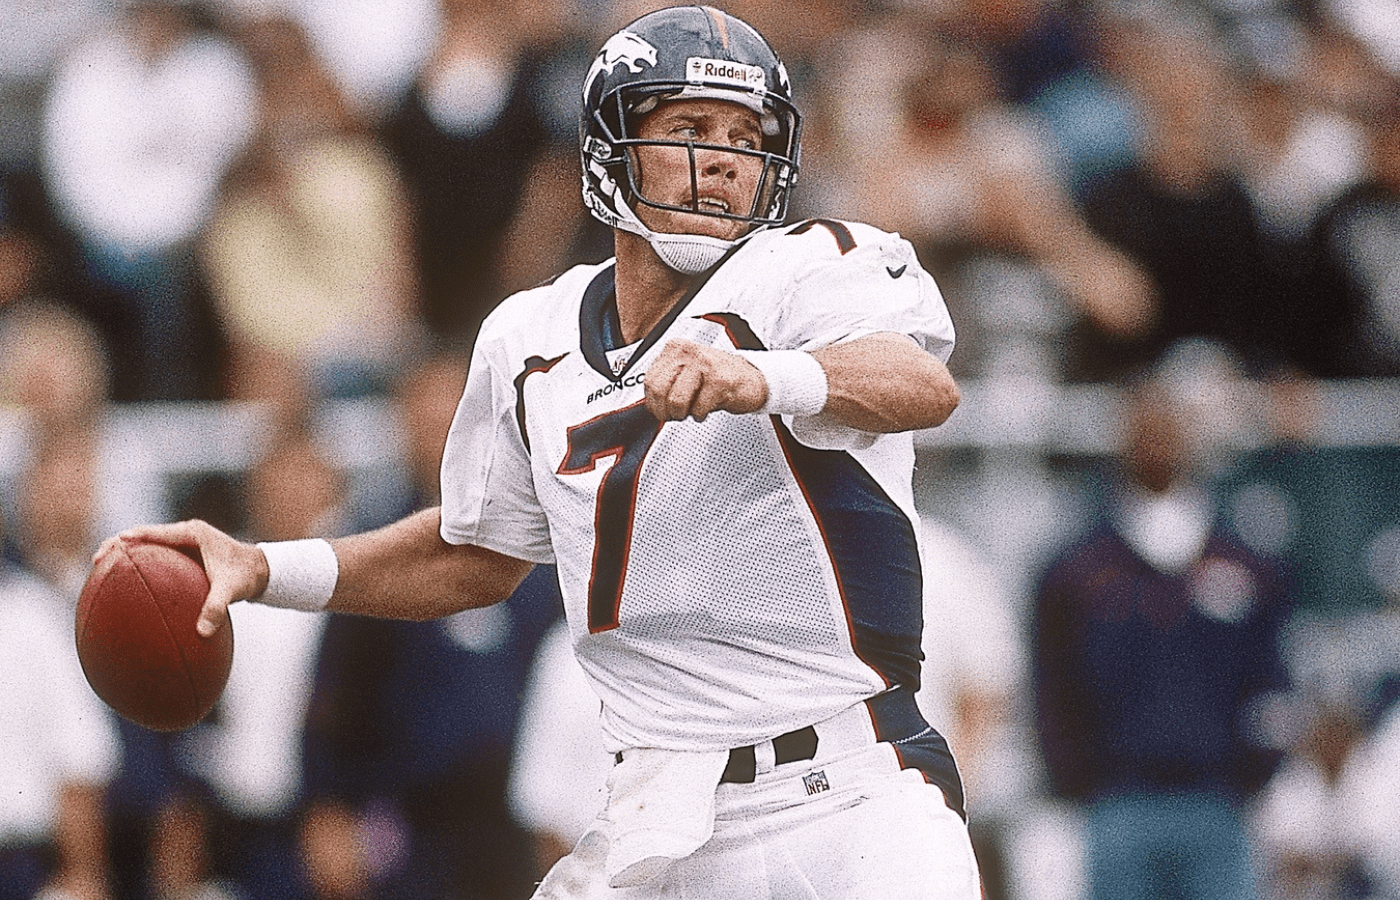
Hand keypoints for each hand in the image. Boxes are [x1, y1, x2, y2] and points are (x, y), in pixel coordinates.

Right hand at [96, 520, 268, 636]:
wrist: (262, 571)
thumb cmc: (247, 576)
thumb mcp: (232, 590)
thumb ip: (216, 608)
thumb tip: (201, 633)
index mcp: (192, 533)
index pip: (151, 532)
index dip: (127, 539)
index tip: (108, 549)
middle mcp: (185, 535)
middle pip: (143, 536)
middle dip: (118, 546)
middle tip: (96, 562)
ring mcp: (184, 544)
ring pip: (147, 547)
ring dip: (126, 556)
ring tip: (101, 573)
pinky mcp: (184, 556)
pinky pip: (157, 559)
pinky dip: (141, 568)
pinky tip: (127, 588)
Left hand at [644, 339, 766, 421]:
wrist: (752, 379)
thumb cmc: (718, 377)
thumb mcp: (687, 372)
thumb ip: (667, 382)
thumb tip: (650, 402)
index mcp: (676, 348)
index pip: (649, 379)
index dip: (653, 402)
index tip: (660, 409)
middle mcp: (689, 352)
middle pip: (659, 390)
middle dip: (666, 410)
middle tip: (675, 414)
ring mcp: (705, 365)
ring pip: (676, 401)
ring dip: (683, 414)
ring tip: (693, 410)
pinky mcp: (719, 381)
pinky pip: (698, 408)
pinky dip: (701, 415)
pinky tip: (708, 407)